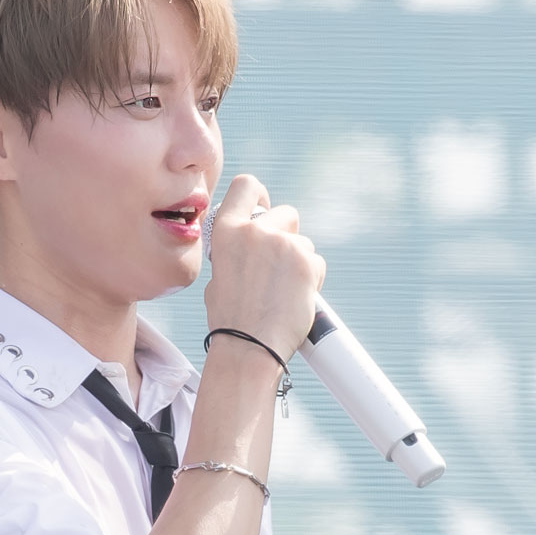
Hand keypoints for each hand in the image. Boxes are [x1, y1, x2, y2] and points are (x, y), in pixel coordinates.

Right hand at [204, 172, 325, 368]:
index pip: (246, 187)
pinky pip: (316, 264)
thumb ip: (236, 252)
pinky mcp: (307, 262)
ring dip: (299, 264)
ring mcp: (283, 244)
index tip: (265, 209)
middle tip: (278, 268)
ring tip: (283, 294)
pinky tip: (295, 300)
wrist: (249, 348)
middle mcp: (255, 231)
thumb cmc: (231, 321)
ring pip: (304, 243)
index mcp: (226, 232)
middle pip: (286, 214)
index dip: (260, 196)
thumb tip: (251, 248)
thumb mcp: (219, 277)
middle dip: (287, 236)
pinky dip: (311, 281)